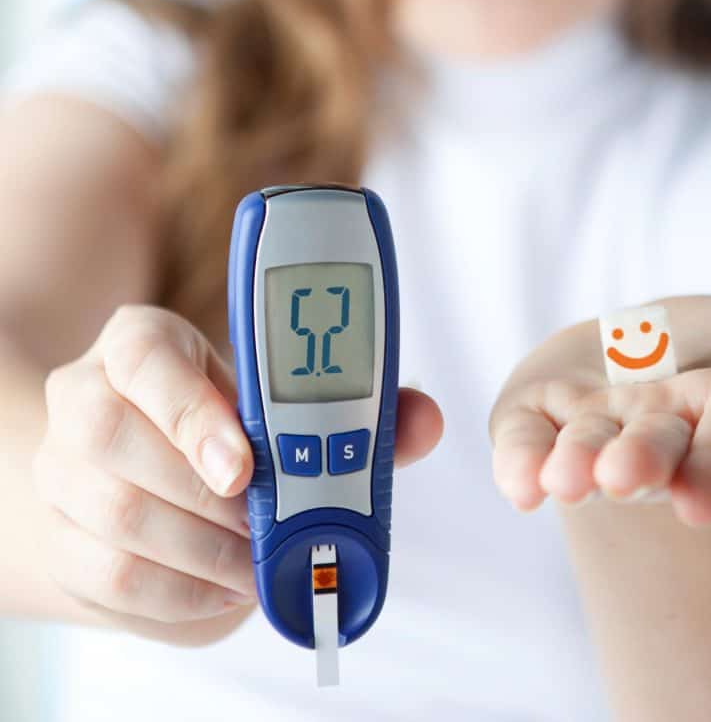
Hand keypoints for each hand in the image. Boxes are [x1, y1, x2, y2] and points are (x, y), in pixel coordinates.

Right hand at [33, 305, 441, 639]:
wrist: (140, 471)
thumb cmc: (221, 424)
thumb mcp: (273, 401)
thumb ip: (351, 409)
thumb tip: (424, 421)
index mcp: (139, 344)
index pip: (143, 356)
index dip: (194, 411)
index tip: (246, 465)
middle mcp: (84, 397)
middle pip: (116, 442)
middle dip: (210, 498)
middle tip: (274, 525)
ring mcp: (61, 473)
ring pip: (116, 519)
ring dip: (206, 552)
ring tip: (263, 560)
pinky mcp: (63, 542)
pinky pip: (112, 579)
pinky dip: (185, 592)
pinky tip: (229, 585)